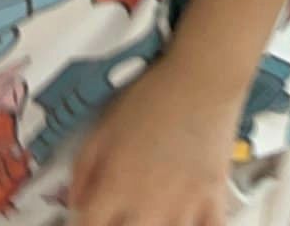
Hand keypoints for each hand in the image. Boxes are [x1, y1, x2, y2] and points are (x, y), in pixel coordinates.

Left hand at [69, 59, 240, 225]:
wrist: (203, 78)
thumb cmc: (155, 95)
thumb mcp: (104, 126)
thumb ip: (82, 169)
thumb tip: (76, 199)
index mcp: (115, 188)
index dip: (85, 221)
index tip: (91, 215)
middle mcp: (147, 207)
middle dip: (119, 224)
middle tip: (121, 210)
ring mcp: (183, 208)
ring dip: (155, 225)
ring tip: (151, 213)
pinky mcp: (214, 201)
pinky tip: (188, 219)